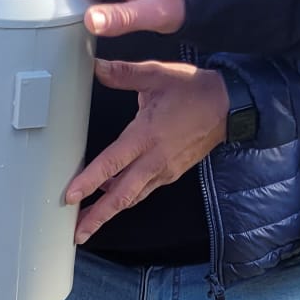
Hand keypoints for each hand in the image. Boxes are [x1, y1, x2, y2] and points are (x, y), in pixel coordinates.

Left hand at [67, 62, 230, 243]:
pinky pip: (144, 190)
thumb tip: (96, 67)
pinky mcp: (170, 173)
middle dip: (97, 216)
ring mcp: (164, 170)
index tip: (71, 196)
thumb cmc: (194, 90)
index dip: (90, 181)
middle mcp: (154, 159)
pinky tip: (112, 195)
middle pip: (121, 196)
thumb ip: (124, 74)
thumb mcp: (157, 75)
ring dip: (109, 212)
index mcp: (146, 136)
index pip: (112, 163)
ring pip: (132, 197)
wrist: (228, 106)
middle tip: (76, 233)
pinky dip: (126, 197)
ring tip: (88, 224)